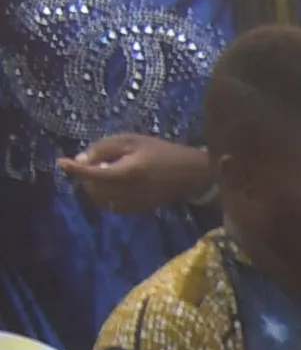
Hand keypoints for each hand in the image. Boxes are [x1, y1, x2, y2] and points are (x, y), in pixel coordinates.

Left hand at [64, 134, 213, 213]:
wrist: (190, 174)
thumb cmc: (161, 152)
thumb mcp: (132, 140)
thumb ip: (104, 148)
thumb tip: (81, 159)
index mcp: (129, 170)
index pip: (94, 173)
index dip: (75, 168)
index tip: (62, 162)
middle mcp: (130, 190)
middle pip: (94, 189)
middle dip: (87, 177)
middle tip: (95, 165)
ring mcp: (135, 202)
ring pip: (101, 200)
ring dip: (95, 188)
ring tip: (104, 175)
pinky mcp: (138, 209)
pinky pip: (113, 206)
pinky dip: (106, 197)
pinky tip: (113, 187)